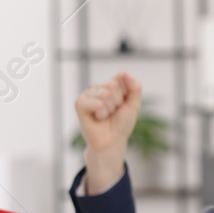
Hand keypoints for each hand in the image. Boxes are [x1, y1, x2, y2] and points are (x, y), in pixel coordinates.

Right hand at [74, 72, 140, 193]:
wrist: (112, 140)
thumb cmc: (122, 123)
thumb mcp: (133, 104)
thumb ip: (134, 88)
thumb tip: (125, 72)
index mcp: (111, 85)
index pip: (121, 77)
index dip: (126, 93)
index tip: (124, 103)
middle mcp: (98, 88)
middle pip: (113, 85)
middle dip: (118, 102)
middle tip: (113, 112)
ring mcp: (88, 95)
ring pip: (105, 94)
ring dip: (110, 109)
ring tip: (105, 116)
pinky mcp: (79, 103)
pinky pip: (97, 103)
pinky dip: (101, 113)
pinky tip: (97, 118)